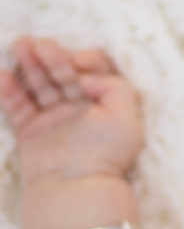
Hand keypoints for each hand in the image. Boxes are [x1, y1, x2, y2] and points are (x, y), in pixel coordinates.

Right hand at [0, 37, 143, 185]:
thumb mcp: (126, 114)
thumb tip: (85, 76)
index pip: (96, 73)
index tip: (77, 61)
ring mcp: (56, 121)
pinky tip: (1, 74)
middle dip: (52, 56)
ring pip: (41, 86)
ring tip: (19, 44)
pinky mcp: (33, 132)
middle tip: (38, 41)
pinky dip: (9, 91)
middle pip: (65, 75)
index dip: (88, 60)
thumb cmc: (106, 151)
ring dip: (31, 65)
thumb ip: (114, 85)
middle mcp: (82, 111)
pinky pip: (18, 107)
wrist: (76, 186)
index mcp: (107, 105)